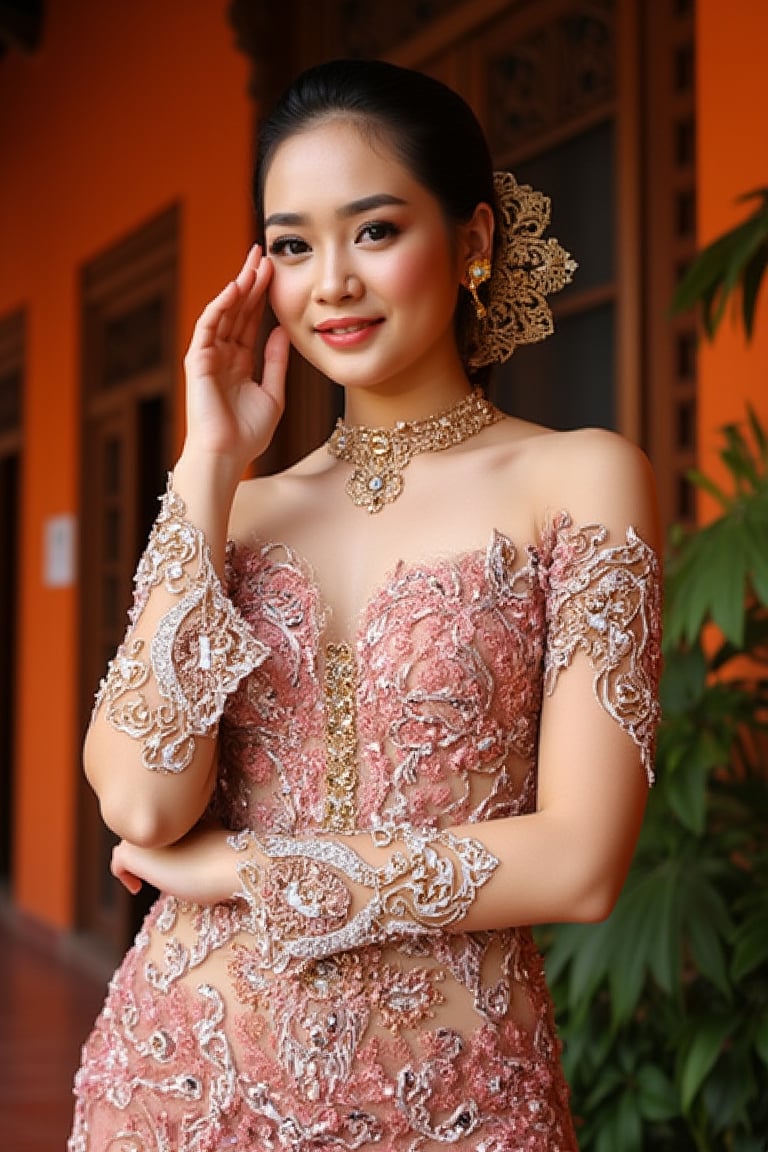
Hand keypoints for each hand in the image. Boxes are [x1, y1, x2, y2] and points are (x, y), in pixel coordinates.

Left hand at [111, 824, 237, 904]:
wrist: (231, 866)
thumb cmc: (225, 864)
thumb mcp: (208, 846)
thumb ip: (192, 844)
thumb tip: (186, 859)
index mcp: (181, 815)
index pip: (159, 827)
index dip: (159, 846)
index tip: (168, 866)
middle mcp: (160, 820)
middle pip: (142, 834)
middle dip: (143, 855)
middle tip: (151, 878)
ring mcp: (147, 835)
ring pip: (129, 846)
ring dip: (133, 863)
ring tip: (140, 882)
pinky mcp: (135, 853)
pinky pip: (119, 862)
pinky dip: (123, 875)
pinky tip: (137, 888)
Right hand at [182, 244, 289, 470]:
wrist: (227, 456)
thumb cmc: (247, 434)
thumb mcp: (273, 393)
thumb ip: (276, 362)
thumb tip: (283, 332)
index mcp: (240, 362)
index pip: (251, 321)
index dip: (261, 296)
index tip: (274, 271)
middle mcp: (223, 355)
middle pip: (237, 310)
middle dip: (250, 282)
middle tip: (262, 253)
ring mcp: (209, 356)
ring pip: (223, 313)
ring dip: (237, 287)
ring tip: (252, 264)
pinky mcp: (197, 361)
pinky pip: (207, 327)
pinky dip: (219, 307)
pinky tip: (234, 289)